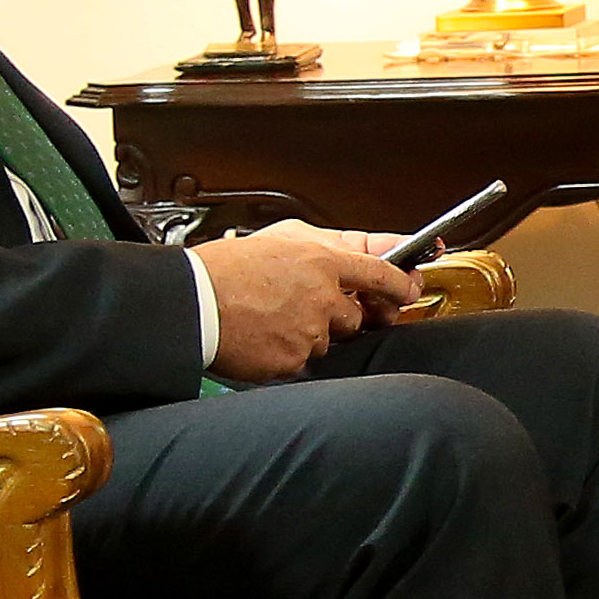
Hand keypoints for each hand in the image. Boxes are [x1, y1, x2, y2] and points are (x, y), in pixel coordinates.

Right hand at [197, 222, 413, 381]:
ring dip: (307, 333)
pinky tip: (262, 335)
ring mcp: (309, 333)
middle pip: (354, 316)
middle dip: (335, 315)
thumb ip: (325, 247)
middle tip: (301, 306)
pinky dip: (285, 351)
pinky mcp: (292, 361)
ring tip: (270, 317)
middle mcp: (322, 298)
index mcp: (322, 262)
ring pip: (326, 340)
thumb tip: (353, 255)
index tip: (407, 289)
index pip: (380, 274)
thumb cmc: (225, 268)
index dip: (399, 284)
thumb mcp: (281, 238)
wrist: (191, 302)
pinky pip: (301, 360)